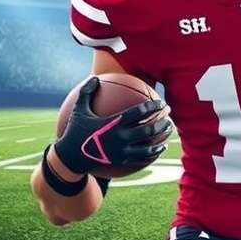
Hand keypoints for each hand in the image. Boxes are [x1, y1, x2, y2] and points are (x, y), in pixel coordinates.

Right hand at [53, 77, 172, 174]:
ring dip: (161, 138)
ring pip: (148, 146)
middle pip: (148, 129)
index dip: (152, 106)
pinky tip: (160, 148)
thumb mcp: (79, 110)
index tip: (161, 102)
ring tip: (169, 131)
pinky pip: (142, 157)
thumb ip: (87, 93)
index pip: (139, 113)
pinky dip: (153, 152)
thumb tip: (95, 78)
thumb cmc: (75, 131)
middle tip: (170, 115)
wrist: (70, 158)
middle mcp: (120, 138)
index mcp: (113, 123)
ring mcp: (122, 151)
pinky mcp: (122, 161)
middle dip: (162, 121)